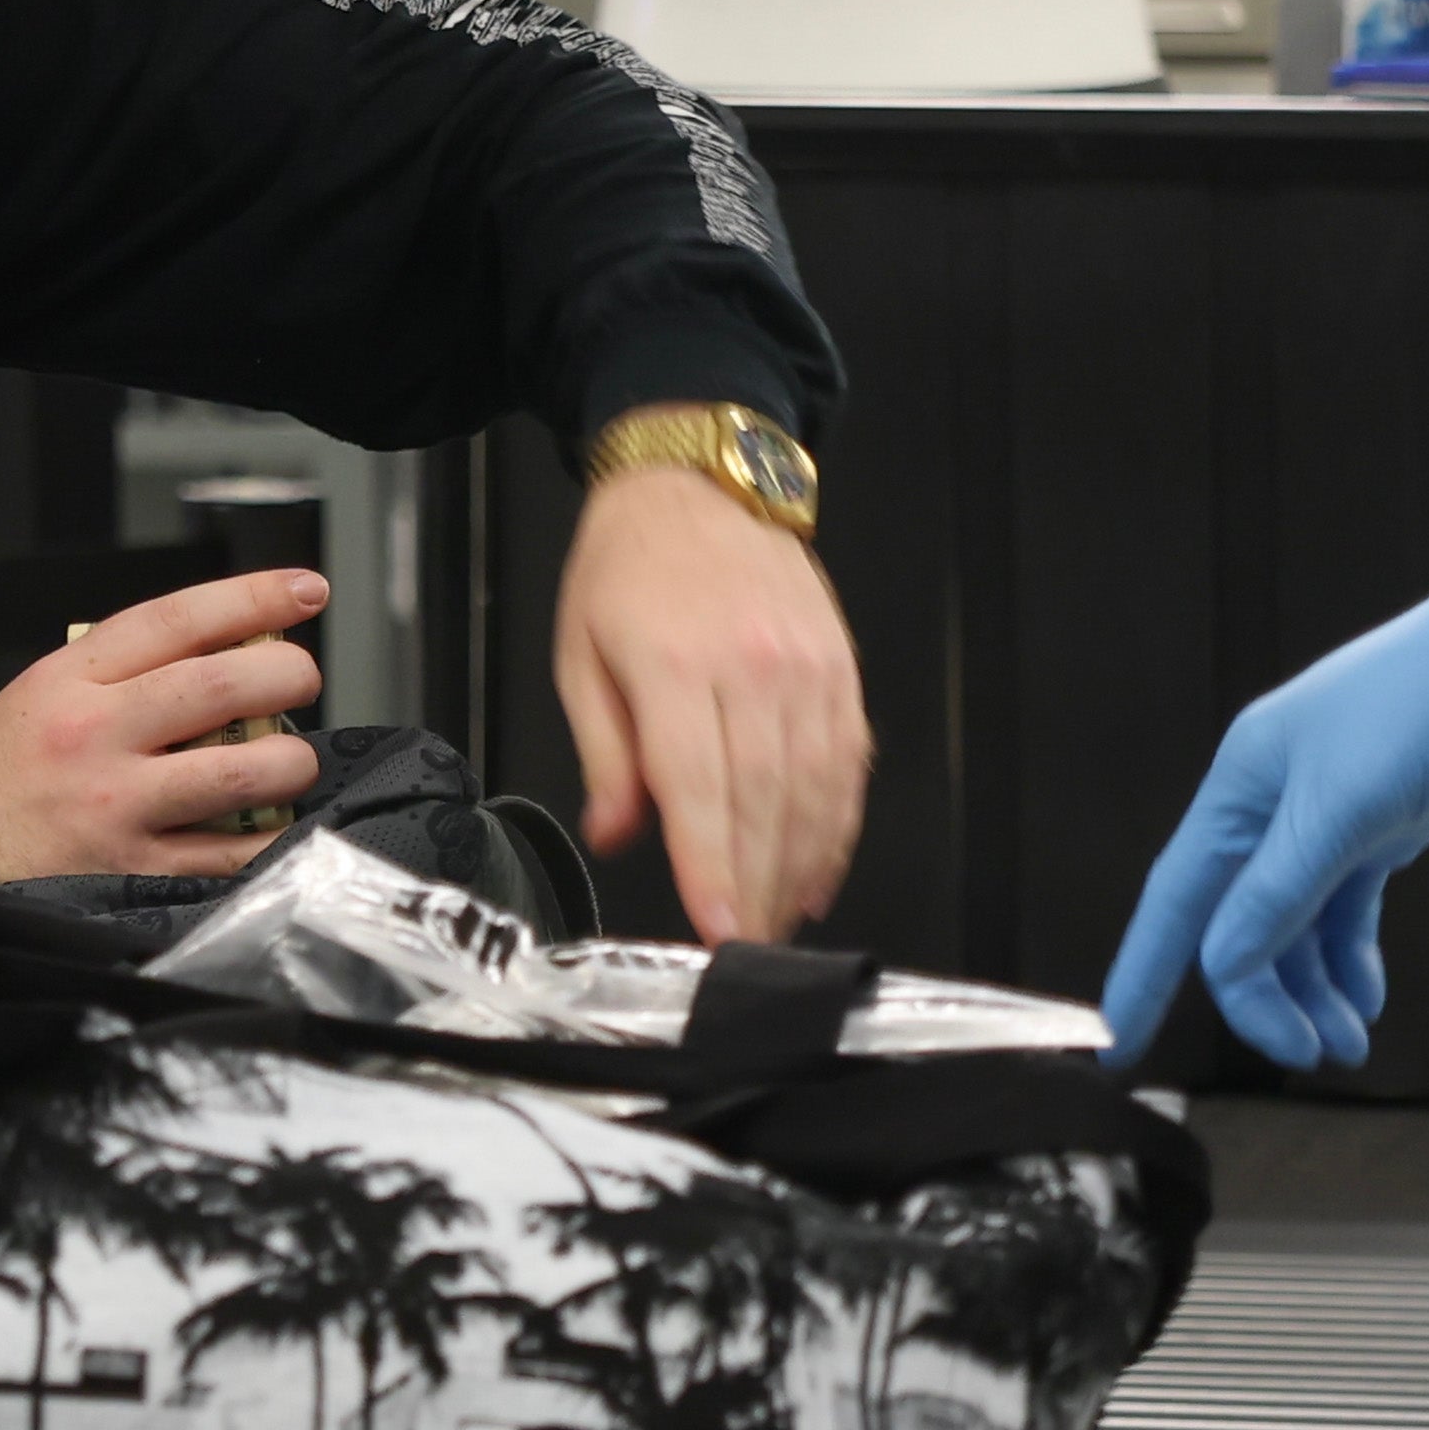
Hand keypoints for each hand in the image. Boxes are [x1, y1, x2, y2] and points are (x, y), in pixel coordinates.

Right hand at [0, 567, 329, 882]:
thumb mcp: (37, 695)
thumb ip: (120, 672)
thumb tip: (226, 652)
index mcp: (71, 680)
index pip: (178, 619)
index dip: (254, 597)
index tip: (305, 591)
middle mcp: (97, 735)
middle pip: (223, 684)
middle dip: (288, 675)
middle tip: (300, 680)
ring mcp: (119, 806)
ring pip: (242, 770)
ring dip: (291, 760)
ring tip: (290, 760)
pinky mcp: (136, 872)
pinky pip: (231, 853)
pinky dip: (269, 838)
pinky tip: (273, 826)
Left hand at [554, 464, 866, 943]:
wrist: (699, 483)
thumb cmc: (631, 566)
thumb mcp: (580, 654)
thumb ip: (605, 752)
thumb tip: (615, 832)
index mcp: (675, 665)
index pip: (701, 789)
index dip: (713, 869)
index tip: (719, 929)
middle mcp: (750, 665)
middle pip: (764, 802)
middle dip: (757, 887)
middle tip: (747, 946)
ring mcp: (805, 665)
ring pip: (815, 789)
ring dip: (801, 866)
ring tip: (780, 919)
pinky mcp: (839, 666)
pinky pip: (848, 760)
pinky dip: (838, 823)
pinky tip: (819, 866)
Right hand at [1096, 533, 1428, 1067]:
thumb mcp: (1351, 806)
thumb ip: (1280, 890)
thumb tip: (1224, 966)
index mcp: (1243, 785)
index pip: (1178, 900)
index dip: (1145, 975)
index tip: (1122, 1053)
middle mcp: (1272, 802)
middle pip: (1237, 923)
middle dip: (1261, 998)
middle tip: (1303, 1056)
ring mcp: (1328, 815)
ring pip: (1294, 927)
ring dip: (1314, 990)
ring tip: (1350, 1044)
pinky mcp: (1382, 825)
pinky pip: (1343, 911)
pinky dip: (1349, 960)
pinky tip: (1369, 1000)